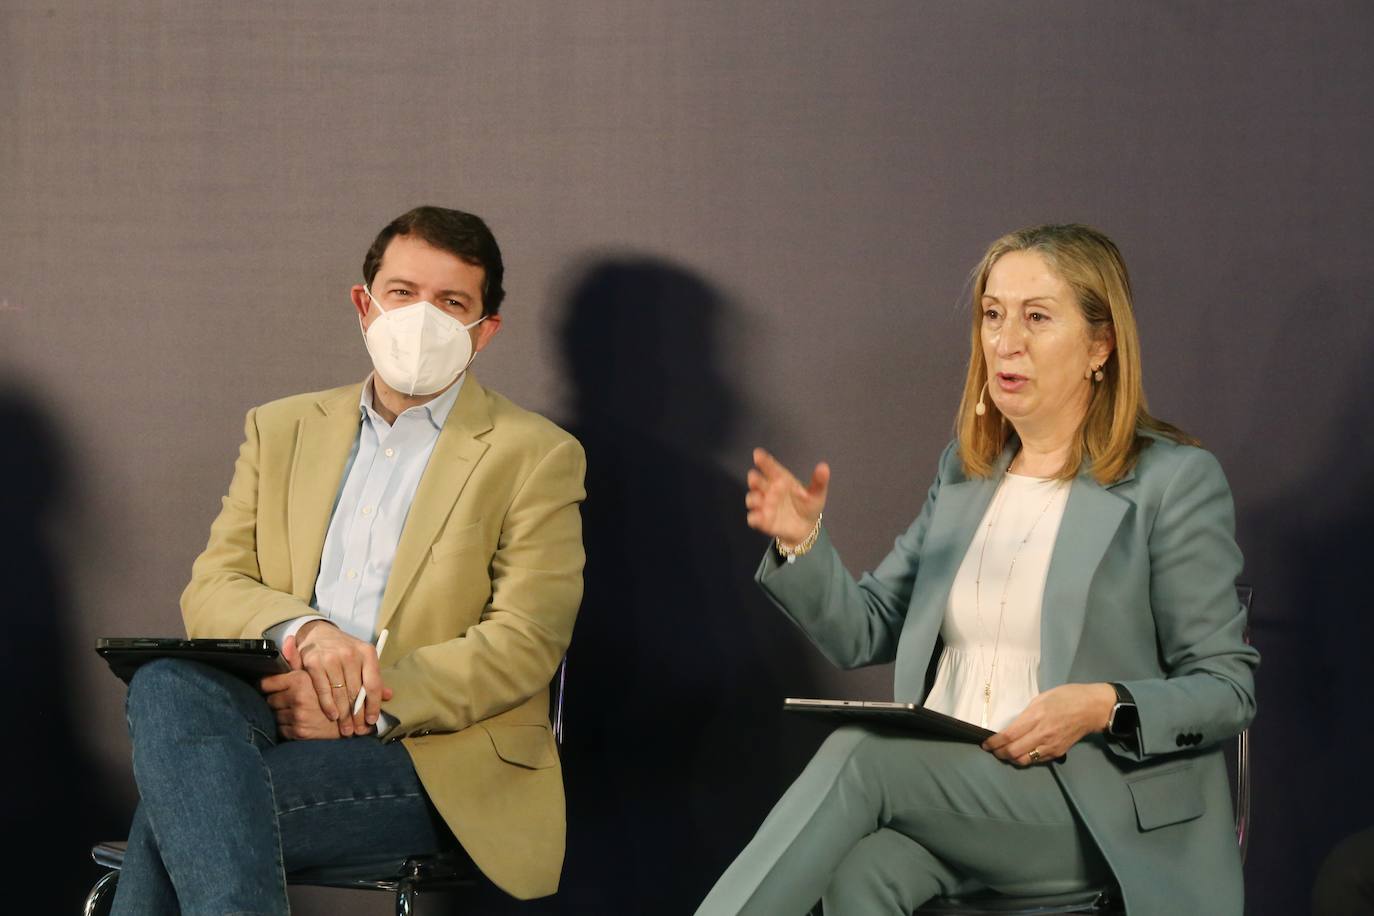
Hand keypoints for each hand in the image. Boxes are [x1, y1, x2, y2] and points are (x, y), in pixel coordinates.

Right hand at [291, 623, 388, 735]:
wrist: (318, 633)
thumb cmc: (344, 650)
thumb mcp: (362, 658)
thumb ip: (374, 677)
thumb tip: (388, 696)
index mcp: (367, 653)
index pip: (373, 684)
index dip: (373, 705)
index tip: (372, 721)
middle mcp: (350, 654)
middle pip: (356, 692)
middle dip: (357, 715)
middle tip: (358, 731)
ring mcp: (331, 658)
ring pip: (340, 693)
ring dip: (343, 715)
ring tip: (346, 729)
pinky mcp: (314, 662)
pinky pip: (323, 690)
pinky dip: (328, 705)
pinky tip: (333, 716)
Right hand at [745, 447, 829, 544]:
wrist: (806, 527)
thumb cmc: (808, 506)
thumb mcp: (816, 493)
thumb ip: (819, 481)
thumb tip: (824, 467)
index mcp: (781, 479)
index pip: (771, 468)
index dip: (764, 461)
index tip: (757, 454)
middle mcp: (770, 490)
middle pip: (757, 481)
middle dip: (754, 479)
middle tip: (755, 477)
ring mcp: (764, 505)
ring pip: (752, 499)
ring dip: (754, 498)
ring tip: (762, 500)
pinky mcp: (763, 520)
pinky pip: (754, 518)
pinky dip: (755, 517)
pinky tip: (760, 516)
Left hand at [981, 683, 1115, 765]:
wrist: (1093, 708)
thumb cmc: (1066, 697)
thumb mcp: (1041, 698)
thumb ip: (1026, 714)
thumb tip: (1013, 726)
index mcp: (1036, 717)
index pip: (1009, 736)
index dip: (994, 743)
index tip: (985, 744)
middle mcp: (1042, 734)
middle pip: (1014, 752)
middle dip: (999, 753)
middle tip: (993, 750)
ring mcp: (1051, 746)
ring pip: (1025, 760)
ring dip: (1012, 759)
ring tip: (1005, 753)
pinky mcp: (1058, 752)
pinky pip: (1037, 760)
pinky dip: (1026, 759)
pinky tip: (1022, 752)